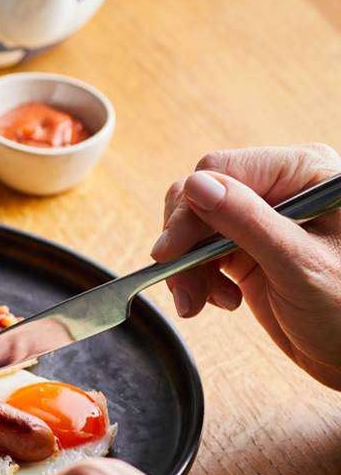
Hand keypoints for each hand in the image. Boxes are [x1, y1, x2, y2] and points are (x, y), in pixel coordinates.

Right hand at [152, 144, 340, 389]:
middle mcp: (282, 189)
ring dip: (187, 268)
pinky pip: (201, 252)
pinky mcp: (249, 249)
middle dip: (185, 244)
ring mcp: (263, 219)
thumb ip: (246, 221)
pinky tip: (220, 301)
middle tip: (184, 287)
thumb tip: (195, 186)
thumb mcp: (298, 265)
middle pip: (201, 197)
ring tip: (199, 302)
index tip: (169, 254)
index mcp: (304, 174)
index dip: (189, 211)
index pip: (222, 172)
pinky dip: (197, 278)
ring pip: (194, 227)